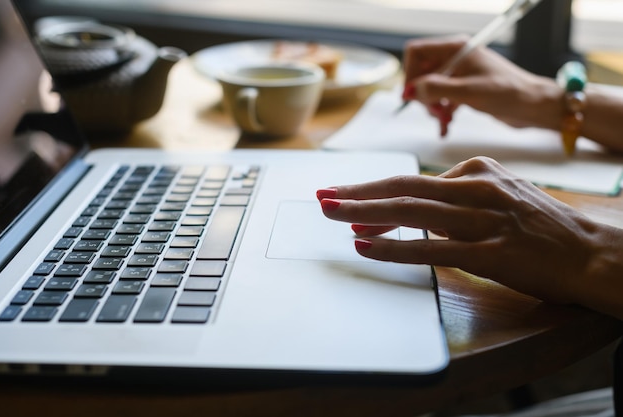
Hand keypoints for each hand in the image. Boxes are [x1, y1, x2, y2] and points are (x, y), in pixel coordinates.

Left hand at [317, 157, 619, 308]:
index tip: (341, 194)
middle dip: (356, 192)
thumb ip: (454, 197)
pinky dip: (395, 247)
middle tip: (321, 196)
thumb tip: (406, 210)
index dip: (372, 189)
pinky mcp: (490, 253)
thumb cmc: (539, 226)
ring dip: (365, 213)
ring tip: (331, 215)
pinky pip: (433, 248)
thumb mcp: (497, 195)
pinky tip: (367, 246)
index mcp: (476, 172)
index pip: (411, 180)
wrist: (589, 251)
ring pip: (412, 212)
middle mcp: (476, 189)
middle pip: (403, 187)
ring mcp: (483, 220)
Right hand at [401, 36, 561, 133]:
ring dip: (431, 106)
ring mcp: (460, 73)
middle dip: (422, 94)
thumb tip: (410, 91)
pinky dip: (441, 113)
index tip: (411, 96)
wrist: (532, 106)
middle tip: (433, 111)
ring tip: (442, 120)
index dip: (410, 74)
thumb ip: (436, 89)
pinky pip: (442, 98)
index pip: (417, 52)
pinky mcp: (465, 88)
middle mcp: (456, 58)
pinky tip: (445, 126)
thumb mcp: (468, 92)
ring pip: (430, 87)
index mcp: (456, 49)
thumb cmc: (508, 93)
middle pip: (421, 72)